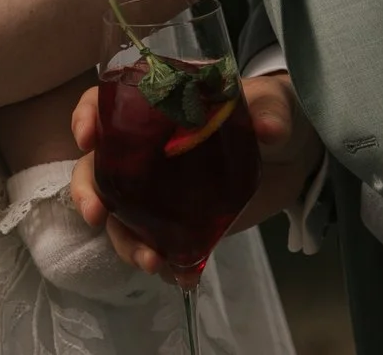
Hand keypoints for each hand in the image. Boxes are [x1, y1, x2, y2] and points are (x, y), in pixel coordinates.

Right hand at [67, 72, 322, 274]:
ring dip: (127, 242)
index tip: (87, 139)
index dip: (88, 117)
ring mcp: (162, 190)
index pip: (108, 104)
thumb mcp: (273, 104)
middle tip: (97, 216)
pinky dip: (169, 266)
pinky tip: (185, 278)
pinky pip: (163, 246)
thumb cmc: (272, 112)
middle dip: (90, 193)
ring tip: (154, 263)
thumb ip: (270, 113)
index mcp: (160, 108)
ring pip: (124, 218)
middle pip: (99, 168)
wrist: (294, 156)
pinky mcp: (184, 223)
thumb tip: (268, 129)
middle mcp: (148, 150)